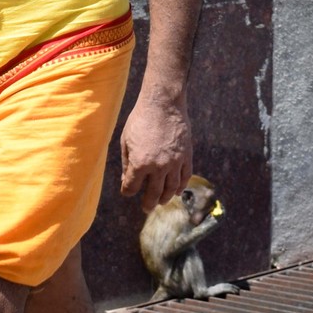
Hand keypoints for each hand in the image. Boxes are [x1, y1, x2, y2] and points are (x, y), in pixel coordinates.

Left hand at [119, 96, 191, 211]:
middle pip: (153, 193)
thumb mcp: (126, 140)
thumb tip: (126, 179)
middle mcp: (158, 167)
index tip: (127, 191)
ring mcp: (174, 163)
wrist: (163, 103)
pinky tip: (177, 191)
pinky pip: (185, 177)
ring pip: (171, 189)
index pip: (132, 187)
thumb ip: (126, 162)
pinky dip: (181, 187)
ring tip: (161, 202)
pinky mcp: (186, 156)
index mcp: (140, 164)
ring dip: (165, 198)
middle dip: (148, 203)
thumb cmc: (140, 119)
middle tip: (146, 208)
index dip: (128, 191)